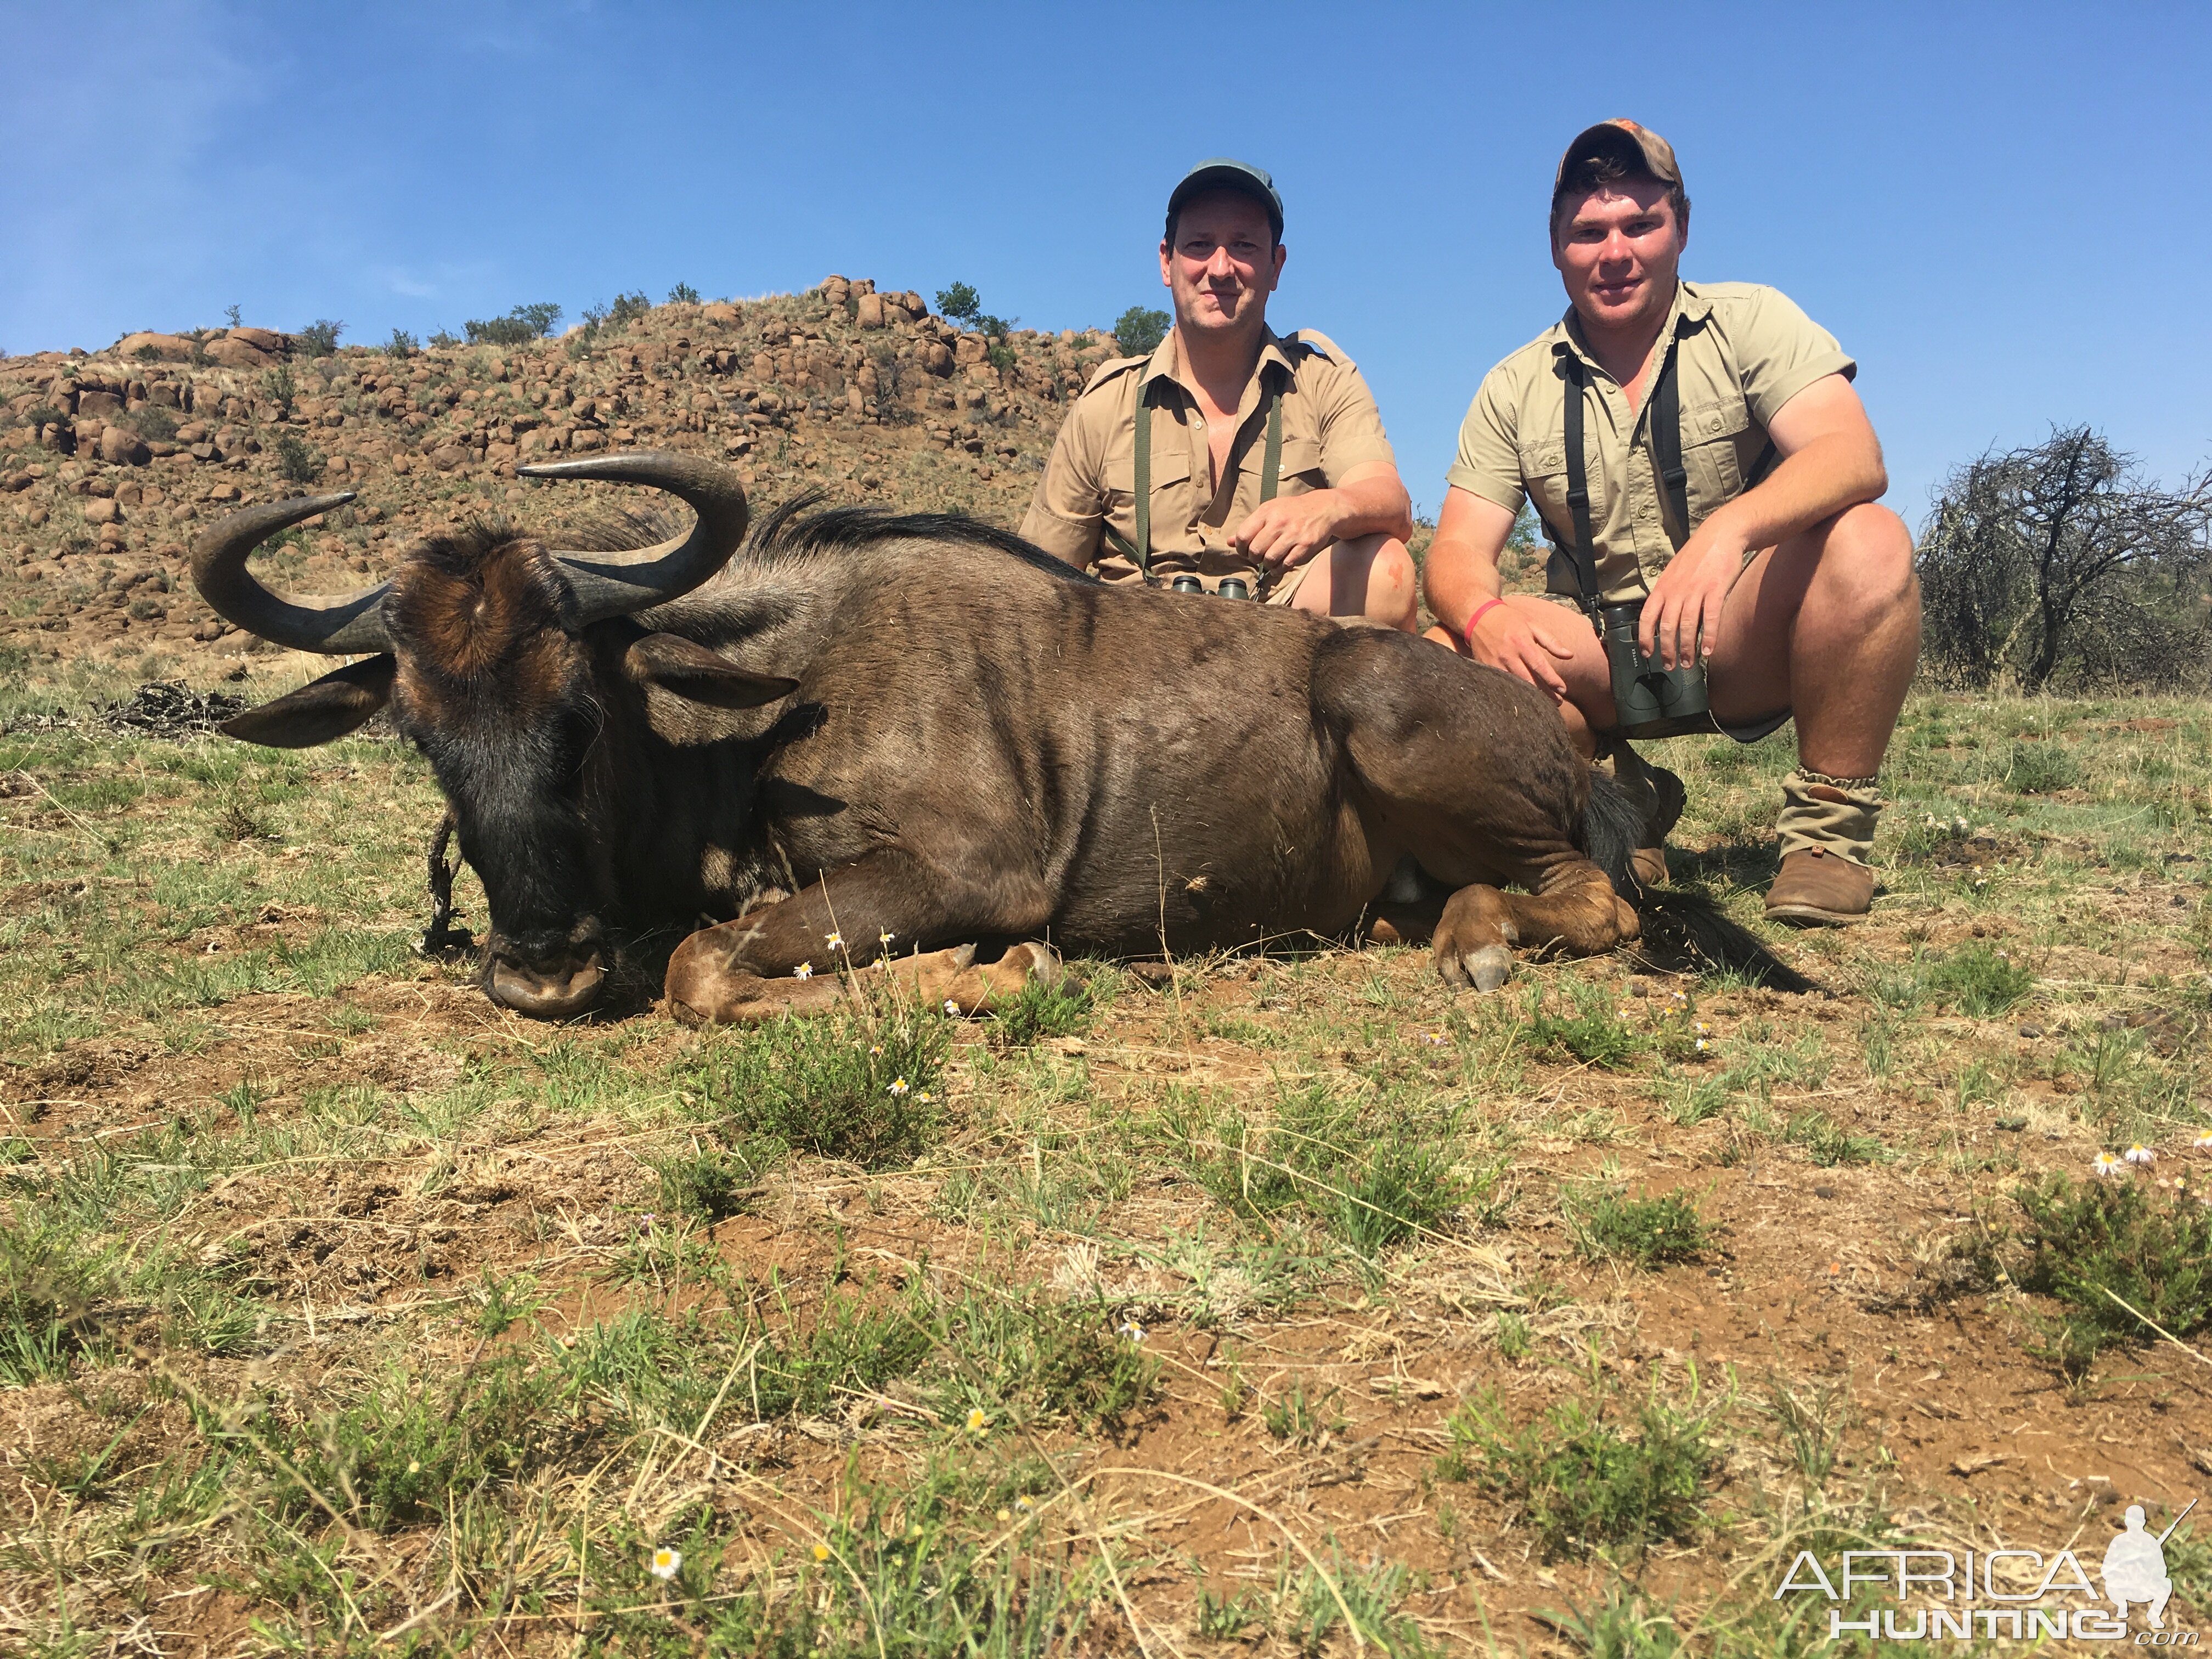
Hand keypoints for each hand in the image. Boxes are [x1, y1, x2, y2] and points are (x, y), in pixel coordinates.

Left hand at [1232, 491, 1341, 568]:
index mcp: (1266, 512)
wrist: (1322, 508)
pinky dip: (1280, 569)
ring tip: (1270, 561)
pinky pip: (1286, 564)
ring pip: (1269, 559)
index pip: (1243, 535)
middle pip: (1255, 550)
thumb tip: (1229, 541)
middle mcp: (1279, 522)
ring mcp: (1293, 534)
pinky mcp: (1305, 545)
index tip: (1245, 550)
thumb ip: (1249, 527)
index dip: (1240, 548)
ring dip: (1267, 565)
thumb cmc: (1291, 511)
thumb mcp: (1269, 511)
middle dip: (1253, 558)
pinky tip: (1280, 565)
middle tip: (1259, 557)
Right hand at [1467, 599, 1578, 701]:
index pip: (1539, 666)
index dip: (1552, 680)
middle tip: (1557, 703)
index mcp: (1522, 643)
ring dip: (1530, 697)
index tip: (1563, 690)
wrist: (1479, 617)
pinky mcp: (1486, 669)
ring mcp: (1495, 664)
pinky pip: (1501, 685)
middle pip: (1528, 681)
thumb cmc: (1509, 620)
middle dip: (1544, 694)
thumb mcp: (1533, 624)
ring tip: (1543, 704)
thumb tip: (1570, 655)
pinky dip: (1513, 693)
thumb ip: (1551, 641)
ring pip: (1515, 686)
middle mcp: (1508, 655)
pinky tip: (1523, 700)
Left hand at [1639, 520, 1749, 670]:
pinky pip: (1710, 618)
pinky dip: (1709, 636)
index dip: (1645, 637)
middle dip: (1666, 650)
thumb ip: (1667, 593)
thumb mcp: (1673, 572)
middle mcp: (1676, 590)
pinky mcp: (1716, 589)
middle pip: (1666, 627)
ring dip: (1687, 648)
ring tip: (1688, 663)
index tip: (1647, 654)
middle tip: (1669, 666)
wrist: (1721, 535)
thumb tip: (1661, 616)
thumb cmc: (1697, 556)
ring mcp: (1695, 590)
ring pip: (1687, 626)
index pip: (1647, 617)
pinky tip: (1708, 650)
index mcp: (1663, 587)